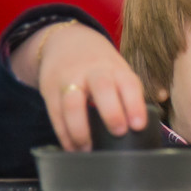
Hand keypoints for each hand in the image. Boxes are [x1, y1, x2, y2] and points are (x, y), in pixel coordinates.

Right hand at [17, 22, 148, 150]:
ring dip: (80, 130)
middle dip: (111, 112)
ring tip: (88, 150)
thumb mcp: (117, 72)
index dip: (135, 104)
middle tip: (118, 133)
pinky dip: (64, 134)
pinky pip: (56, 114)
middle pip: (102, 88)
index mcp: (115, 69)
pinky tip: (72, 148)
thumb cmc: (100, 67)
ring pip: (72, 103)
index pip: (128, 83)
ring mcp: (70, 79)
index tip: (138, 126)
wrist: (65, 41)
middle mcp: (93, 72)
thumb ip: (127, 96)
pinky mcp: (50, 90)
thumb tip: (140, 132)